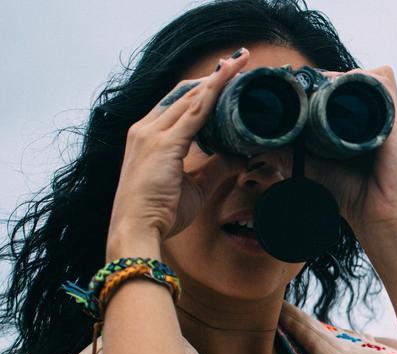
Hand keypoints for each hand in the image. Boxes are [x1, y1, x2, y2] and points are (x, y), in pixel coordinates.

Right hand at [107, 48, 251, 246]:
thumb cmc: (160, 212)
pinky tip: (228, 81)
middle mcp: (145, 129)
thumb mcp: (196, 186)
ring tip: (239, 64)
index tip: (225, 77)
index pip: (177, 104)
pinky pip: (194, 112)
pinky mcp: (163, 143)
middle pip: (184, 93)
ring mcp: (151, 133)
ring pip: (190, 97)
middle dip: (213, 77)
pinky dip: (213, 94)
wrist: (136, 230)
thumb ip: (216, 167)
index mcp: (148, 137)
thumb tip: (240, 156)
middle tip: (239, 62)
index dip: (202, 89)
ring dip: (217, 79)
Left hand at [303, 66, 396, 261]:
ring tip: (326, 88)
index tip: (299, 83)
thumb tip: (259, 141)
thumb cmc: (350, 195)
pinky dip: (365, 81)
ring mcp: (389, 119)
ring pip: (373, 76)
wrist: (376, 218)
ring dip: (349, 76)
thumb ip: (290, 152)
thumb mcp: (312, 167)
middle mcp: (377, 119)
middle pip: (358, 78)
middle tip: (308, 84)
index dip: (324, 79)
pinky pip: (385, 86)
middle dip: (333, 75)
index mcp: (360, 125)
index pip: (346, 87)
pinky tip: (344, 91)